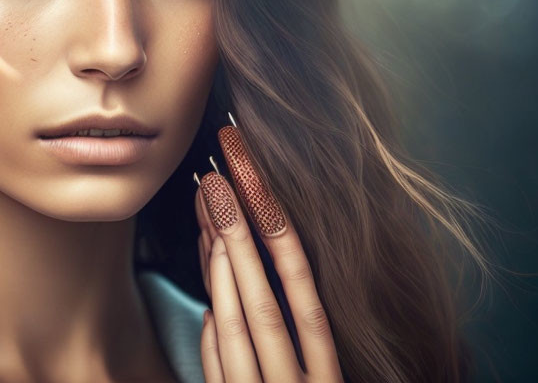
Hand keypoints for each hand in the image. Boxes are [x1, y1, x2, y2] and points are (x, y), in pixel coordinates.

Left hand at [194, 121, 343, 382]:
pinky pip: (220, 371)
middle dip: (238, 234)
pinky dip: (213, 334)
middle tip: (215, 177)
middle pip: (265, 300)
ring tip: (204, 216)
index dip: (275, 226)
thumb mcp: (332, 378)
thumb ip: (315, 340)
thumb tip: (290, 276)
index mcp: (331, 374)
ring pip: (238, 329)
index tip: (248, 175)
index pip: (303, 286)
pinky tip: (208, 301)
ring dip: (218, 270)